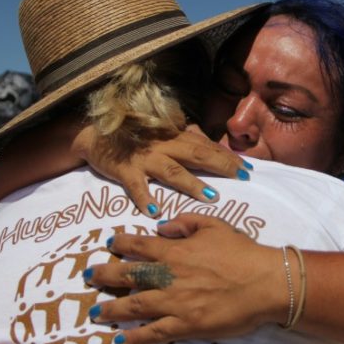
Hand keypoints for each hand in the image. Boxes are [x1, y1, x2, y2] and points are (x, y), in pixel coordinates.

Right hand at [75, 126, 252, 217]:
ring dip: (192, 184)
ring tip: (210, 197)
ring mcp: (145, 158)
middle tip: (242, 178)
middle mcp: (164, 146)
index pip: (207, 146)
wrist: (94, 133)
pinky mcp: (125, 170)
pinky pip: (136, 186)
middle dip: (221, 166)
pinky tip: (155, 211)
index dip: (228, 156)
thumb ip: (185, 136)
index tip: (248, 168)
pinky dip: (145, 198)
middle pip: (198, 155)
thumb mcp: (162, 132)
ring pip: (173, 171)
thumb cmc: (133, 135)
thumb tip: (211, 142)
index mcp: (175, 137)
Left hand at [84, 213, 285, 343]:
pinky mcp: (185, 325)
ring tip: (96, 313)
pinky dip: (135, 338)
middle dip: (104, 275)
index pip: (139, 245)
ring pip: (134, 306)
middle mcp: (168, 276)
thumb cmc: (242, 252)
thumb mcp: (215, 225)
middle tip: (88, 277)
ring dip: (111, 309)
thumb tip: (161, 225)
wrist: (264, 282)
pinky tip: (121, 342)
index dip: (121, 244)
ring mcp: (174, 302)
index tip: (109, 244)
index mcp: (175, 251)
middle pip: (128, 275)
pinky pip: (154, 333)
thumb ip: (185, 222)